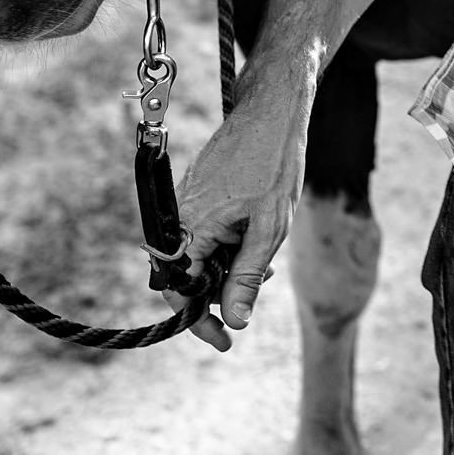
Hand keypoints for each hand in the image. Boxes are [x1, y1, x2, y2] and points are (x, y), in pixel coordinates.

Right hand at [168, 83, 308, 350]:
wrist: (273, 111)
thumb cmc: (275, 164)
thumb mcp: (270, 228)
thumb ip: (248, 276)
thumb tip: (235, 321)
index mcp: (190, 226)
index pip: (180, 290)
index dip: (198, 321)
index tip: (224, 343)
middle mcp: (178, 216)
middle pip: (186, 277)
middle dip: (218, 294)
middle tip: (254, 298)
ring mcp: (185, 204)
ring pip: (197, 256)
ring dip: (225, 271)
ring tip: (265, 269)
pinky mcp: (196, 195)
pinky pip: (202, 234)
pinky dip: (226, 248)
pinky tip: (254, 242)